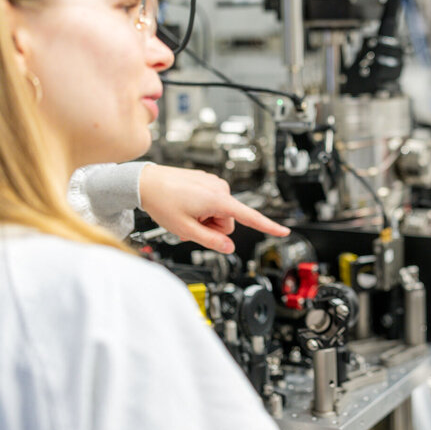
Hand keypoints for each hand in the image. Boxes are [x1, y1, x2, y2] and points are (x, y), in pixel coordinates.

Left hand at [139, 165, 288, 253]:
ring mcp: (214, 184)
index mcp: (217, 200)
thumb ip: (210, 241)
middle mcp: (220, 188)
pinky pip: (212, 203)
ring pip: (220, 213)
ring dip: (206, 219)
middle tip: (191, 225)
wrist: (145, 182)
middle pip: (229, 222)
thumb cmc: (162, 201)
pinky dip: (202, 209)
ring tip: (186, 215)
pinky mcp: (208, 182)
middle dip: (213, 228)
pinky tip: (186, 206)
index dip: (269, 226)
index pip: (250, 217)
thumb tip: (229, 248)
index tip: (284, 231)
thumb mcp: (185, 229)